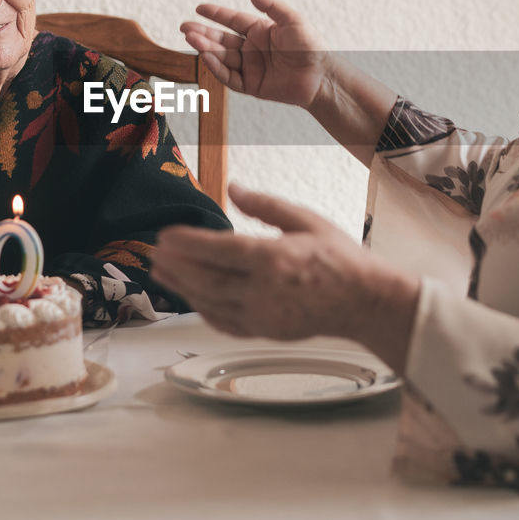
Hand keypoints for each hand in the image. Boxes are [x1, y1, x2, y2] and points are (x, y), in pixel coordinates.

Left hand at [152, 184, 419, 370]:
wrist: (365, 302)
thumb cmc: (340, 259)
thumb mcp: (306, 220)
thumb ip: (266, 206)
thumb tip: (232, 188)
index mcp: (274, 259)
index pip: (218, 250)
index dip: (187, 243)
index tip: (165, 235)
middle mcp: (264, 291)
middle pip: (206, 279)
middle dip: (176, 266)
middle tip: (153, 253)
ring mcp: (263, 315)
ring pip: (210, 303)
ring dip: (181, 288)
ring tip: (161, 273)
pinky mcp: (265, 331)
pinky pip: (224, 322)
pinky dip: (202, 309)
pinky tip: (190, 297)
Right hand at [181, 0, 330, 110]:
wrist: (321, 78)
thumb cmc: (312, 47)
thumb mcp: (293, 20)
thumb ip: (271, 5)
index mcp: (260, 30)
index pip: (232, 20)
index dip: (216, 14)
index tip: (199, 8)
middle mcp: (252, 48)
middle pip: (222, 39)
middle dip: (202, 33)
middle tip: (184, 28)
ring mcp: (250, 67)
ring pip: (222, 57)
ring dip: (206, 48)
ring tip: (191, 39)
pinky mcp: (251, 86)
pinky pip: (229, 77)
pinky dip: (216, 68)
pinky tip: (207, 57)